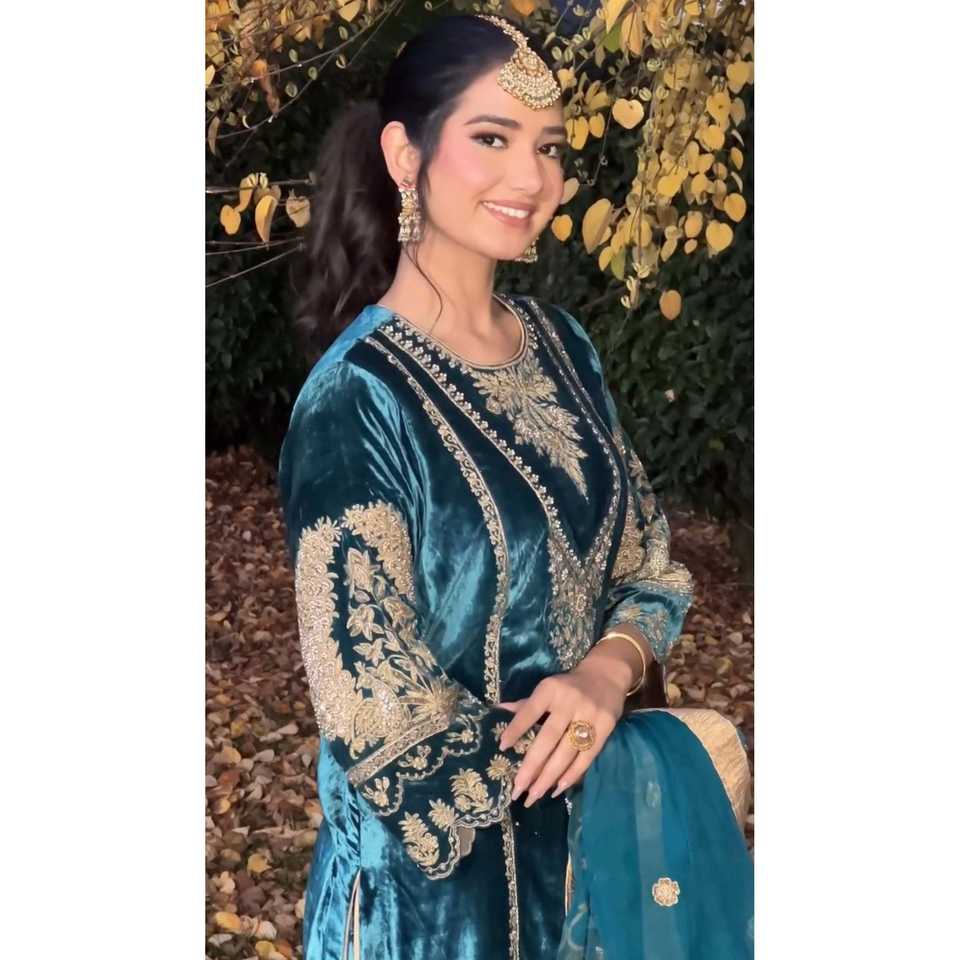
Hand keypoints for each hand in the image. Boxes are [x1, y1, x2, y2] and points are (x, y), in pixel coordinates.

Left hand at [495, 655, 632, 806]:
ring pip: (566, 752)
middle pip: (548, 738)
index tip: (502, 748)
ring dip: (549, 777)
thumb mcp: (547, 688)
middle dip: (532, 766)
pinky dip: (571, 775)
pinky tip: (557, 789)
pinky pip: (586, 757)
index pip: (530, 711)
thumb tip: (498, 713)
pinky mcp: (605, 728)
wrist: (606, 676)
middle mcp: (569, 702)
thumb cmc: (568, 686)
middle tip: (517, 788)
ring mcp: (588, 715)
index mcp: (550, 689)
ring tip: (533, 796)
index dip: (516, 729)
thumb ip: (526, 704)